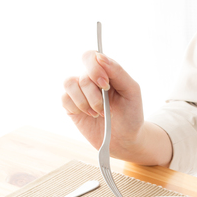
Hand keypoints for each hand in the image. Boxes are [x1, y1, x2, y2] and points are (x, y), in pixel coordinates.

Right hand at [61, 51, 171, 165]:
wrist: (125, 140)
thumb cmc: (131, 114)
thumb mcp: (131, 91)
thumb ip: (118, 72)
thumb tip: (100, 57)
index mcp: (105, 72)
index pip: (90, 56)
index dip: (94, 68)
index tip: (105, 85)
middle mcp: (90, 80)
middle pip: (82, 74)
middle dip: (94, 93)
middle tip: (105, 107)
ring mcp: (79, 93)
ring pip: (69, 83)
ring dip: (86, 101)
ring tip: (99, 113)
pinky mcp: (71, 106)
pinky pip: (64, 98)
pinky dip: (77, 107)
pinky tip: (89, 115)